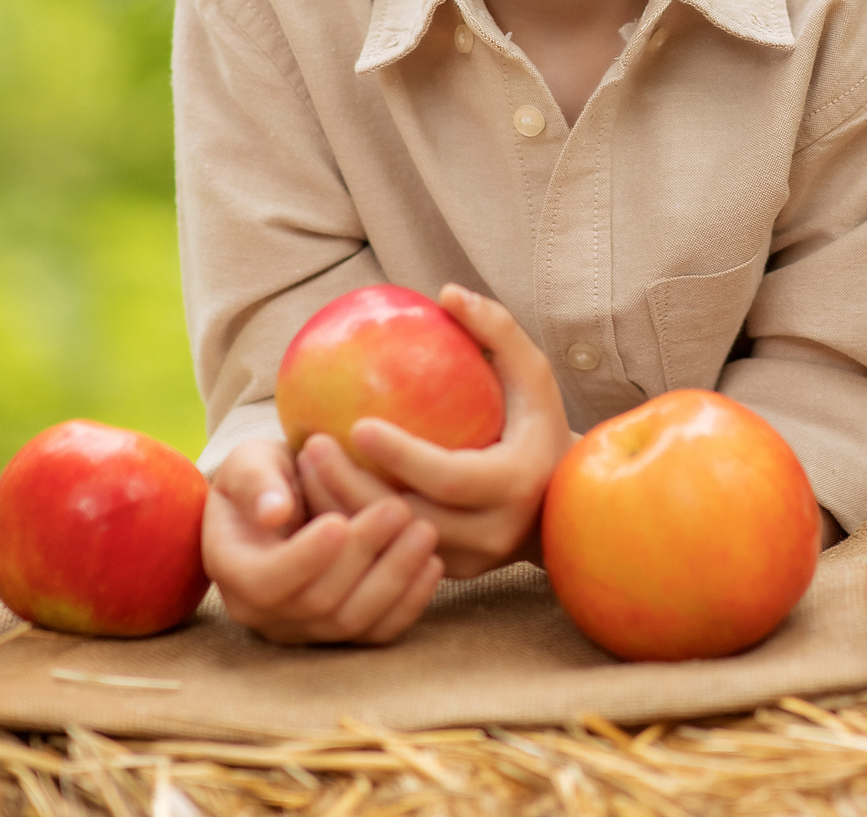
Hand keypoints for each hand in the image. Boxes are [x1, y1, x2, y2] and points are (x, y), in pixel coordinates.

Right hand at [201, 435, 443, 644]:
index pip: (266, 581)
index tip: (339, 522)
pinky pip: (376, 631)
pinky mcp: (342, 630)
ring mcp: (304, 627)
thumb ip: (255, 481)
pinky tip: (433, 564)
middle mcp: (264, 610)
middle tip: (399, 509)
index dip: (304, 558)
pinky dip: (408, 603)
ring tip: (425, 531)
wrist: (290, 497)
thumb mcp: (250, 461)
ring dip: (394, 578)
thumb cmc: (266, 473)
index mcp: (233, 567)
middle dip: (362, 555)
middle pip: (317, 601)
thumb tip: (271, 512)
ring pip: (351, 621)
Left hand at [297, 284, 576, 577]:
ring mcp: (468, 559)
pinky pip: (390, 552)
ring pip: (389, 543)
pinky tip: (319, 492)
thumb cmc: (541, 425)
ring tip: (304, 466)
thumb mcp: (532, 374)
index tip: (354, 425)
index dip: (399, 456)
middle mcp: (490, 532)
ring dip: (340, 508)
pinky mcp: (448, 572)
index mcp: (513, 483)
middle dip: (349, 487)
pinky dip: (353, 525)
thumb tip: (446, 292)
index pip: (446, 477)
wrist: (562, 503)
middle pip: (406, 518)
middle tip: (310, 444)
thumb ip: (496, 331)